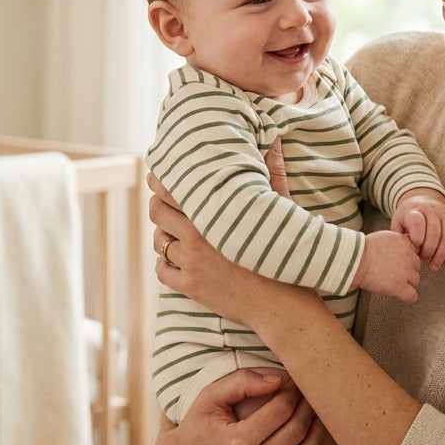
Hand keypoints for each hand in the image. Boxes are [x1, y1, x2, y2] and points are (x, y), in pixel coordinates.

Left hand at [149, 139, 313, 326]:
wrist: (285, 306)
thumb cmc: (287, 253)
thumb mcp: (282, 207)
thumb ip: (273, 171)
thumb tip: (275, 138)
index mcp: (216, 212)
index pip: (171, 189)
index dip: (160, 180)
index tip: (161, 175)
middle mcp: (198, 236)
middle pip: (157, 212)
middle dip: (157, 203)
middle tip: (162, 201)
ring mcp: (192, 263)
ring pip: (158, 240)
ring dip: (162, 233)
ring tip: (173, 230)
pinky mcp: (191, 287)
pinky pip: (162, 270)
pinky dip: (164, 262)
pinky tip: (176, 257)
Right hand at [155, 368, 325, 444]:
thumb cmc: (197, 427)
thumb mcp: (210, 398)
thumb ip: (242, 382)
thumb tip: (278, 379)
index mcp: (236, 441)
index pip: (279, 410)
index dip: (292, 391)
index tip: (294, 380)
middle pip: (295, 431)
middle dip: (307, 407)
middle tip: (308, 391)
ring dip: (316, 432)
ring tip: (316, 413)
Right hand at [350, 230, 419, 302]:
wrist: (354, 260)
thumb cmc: (362, 249)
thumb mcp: (385, 237)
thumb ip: (397, 241)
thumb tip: (400, 247)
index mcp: (404, 243)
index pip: (415, 252)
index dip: (407, 258)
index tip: (400, 262)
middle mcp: (408, 257)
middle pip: (416, 266)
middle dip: (407, 270)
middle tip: (394, 272)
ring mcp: (405, 273)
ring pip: (415, 281)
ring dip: (407, 283)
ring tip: (394, 282)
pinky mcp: (399, 287)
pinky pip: (412, 296)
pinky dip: (408, 297)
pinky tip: (402, 295)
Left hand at [392, 189, 444, 271]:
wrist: (423, 201)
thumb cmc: (408, 218)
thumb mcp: (398, 222)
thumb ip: (400, 236)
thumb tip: (404, 253)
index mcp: (415, 210)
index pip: (417, 222)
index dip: (416, 236)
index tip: (414, 247)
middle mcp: (432, 210)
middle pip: (434, 232)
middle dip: (428, 250)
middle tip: (421, 259)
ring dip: (441, 255)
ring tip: (433, 267)